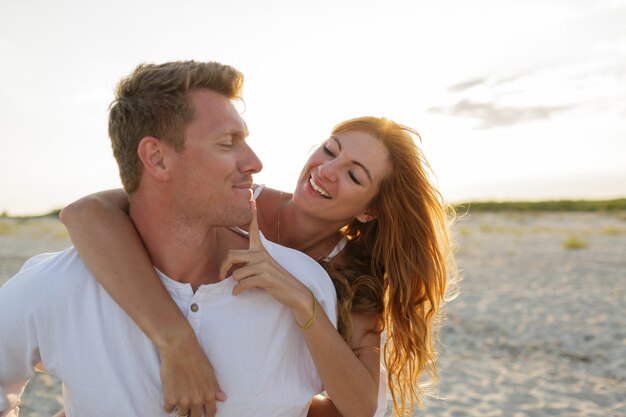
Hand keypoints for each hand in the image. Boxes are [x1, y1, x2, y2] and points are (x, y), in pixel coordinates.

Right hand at [160, 334, 225, 416]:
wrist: (179, 348)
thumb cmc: (196, 357)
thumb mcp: (210, 372)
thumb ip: (215, 387)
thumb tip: (223, 398)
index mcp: (209, 394)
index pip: (211, 413)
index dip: (208, 414)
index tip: (204, 413)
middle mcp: (197, 401)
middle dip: (193, 412)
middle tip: (189, 403)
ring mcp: (183, 401)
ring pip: (182, 414)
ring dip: (180, 407)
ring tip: (179, 394)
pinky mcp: (169, 399)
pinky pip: (168, 409)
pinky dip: (168, 403)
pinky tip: (170, 392)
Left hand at [219, 200, 312, 320]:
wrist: (296, 293)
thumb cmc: (277, 281)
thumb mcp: (265, 267)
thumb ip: (251, 263)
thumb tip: (232, 270)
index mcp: (262, 250)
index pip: (255, 229)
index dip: (253, 214)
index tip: (252, 200)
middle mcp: (262, 254)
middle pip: (232, 255)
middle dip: (223, 267)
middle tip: (221, 275)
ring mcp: (264, 265)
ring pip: (236, 273)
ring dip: (235, 283)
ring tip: (240, 287)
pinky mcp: (265, 277)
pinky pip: (242, 283)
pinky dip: (237, 290)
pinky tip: (237, 293)